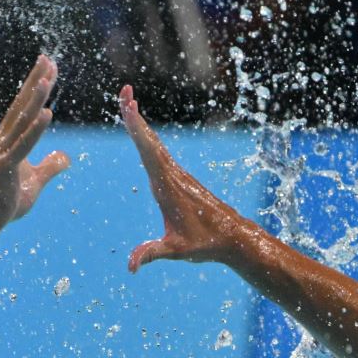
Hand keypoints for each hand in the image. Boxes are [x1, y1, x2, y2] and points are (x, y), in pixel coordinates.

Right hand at [0, 55, 69, 232]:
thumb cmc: (5, 201)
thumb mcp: (35, 182)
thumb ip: (49, 167)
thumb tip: (66, 158)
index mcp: (7, 139)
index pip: (25, 108)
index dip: (38, 86)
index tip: (49, 67)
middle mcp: (2, 139)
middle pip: (23, 105)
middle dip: (36, 81)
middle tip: (48, 59)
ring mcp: (2, 152)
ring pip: (22, 120)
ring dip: (35, 98)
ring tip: (46, 78)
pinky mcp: (5, 167)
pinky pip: (23, 145)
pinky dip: (35, 129)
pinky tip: (47, 113)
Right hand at [119, 85, 244, 271]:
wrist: (233, 238)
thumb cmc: (205, 244)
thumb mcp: (176, 250)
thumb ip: (152, 254)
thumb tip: (130, 266)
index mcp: (167, 186)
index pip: (148, 152)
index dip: (137, 128)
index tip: (129, 105)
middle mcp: (172, 176)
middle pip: (149, 141)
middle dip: (135, 116)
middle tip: (124, 91)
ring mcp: (177, 176)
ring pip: (154, 145)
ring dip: (141, 125)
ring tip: (129, 104)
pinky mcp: (180, 181)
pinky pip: (160, 154)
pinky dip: (148, 140)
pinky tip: (144, 135)